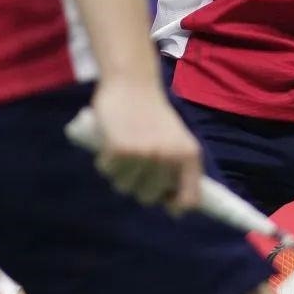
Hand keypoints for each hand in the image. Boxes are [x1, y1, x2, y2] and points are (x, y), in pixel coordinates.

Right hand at [90, 78, 202, 213]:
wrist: (132, 83)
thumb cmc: (153, 115)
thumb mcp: (176, 140)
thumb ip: (177, 171)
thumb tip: (175, 211)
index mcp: (189, 156)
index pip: (189, 200)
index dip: (174, 205)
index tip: (164, 199)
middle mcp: (169, 158)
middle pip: (148, 198)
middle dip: (138, 184)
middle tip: (137, 160)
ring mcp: (144, 155)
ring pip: (124, 187)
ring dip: (119, 172)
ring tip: (124, 147)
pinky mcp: (119, 150)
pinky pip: (107, 172)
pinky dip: (105, 160)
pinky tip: (111, 140)